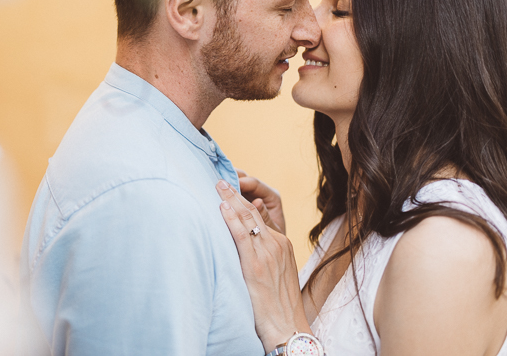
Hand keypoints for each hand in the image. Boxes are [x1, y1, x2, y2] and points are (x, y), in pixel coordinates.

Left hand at [216, 180, 310, 350]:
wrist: (288, 327)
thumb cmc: (277, 305)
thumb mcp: (275, 273)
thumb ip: (262, 255)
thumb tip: (242, 242)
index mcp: (282, 244)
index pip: (260, 216)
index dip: (243, 201)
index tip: (231, 189)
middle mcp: (277, 244)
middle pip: (253, 212)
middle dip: (236, 193)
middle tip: (221, 179)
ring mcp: (268, 253)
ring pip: (247, 219)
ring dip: (230, 199)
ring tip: (218, 185)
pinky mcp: (256, 265)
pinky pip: (242, 235)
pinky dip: (231, 219)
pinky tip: (222, 207)